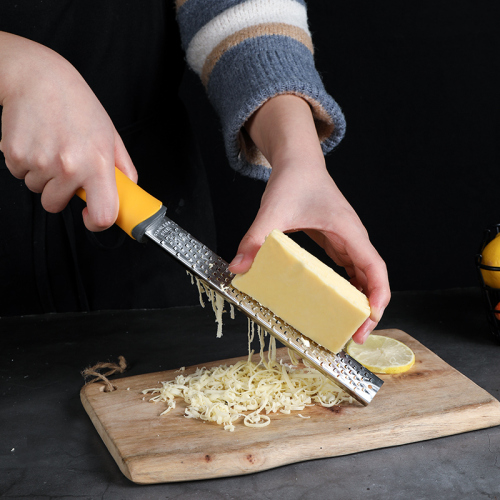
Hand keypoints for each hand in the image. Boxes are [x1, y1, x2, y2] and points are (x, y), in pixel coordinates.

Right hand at [0, 32, 136, 230]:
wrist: (39, 78)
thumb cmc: (78, 106)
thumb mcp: (111, 136)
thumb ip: (123, 169)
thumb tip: (127, 194)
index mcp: (97, 164)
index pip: (102, 215)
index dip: (97, 222)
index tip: (92, 217)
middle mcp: (69, 166)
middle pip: (56, 205)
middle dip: (60, 191)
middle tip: (65, 164)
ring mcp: (39, 162)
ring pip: (37, 189)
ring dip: (43, 175)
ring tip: (51, 146)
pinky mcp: (14, 154)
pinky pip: (20, 174)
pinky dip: (25, 163)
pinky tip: (36, 141)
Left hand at [229, 95, 389, 342]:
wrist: (298, 162)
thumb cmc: (293, 180)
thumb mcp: (272, 211)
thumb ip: (255, 239)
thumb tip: (238, 268)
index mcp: (348, 230)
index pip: (374, 267)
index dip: (378, 295)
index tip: (370, 318)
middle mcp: (353, 237)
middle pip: (373, 278)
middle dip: (369, 308)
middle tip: (356, 337)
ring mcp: (347, 240)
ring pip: (363, 276)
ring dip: (360, 301)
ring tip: (348, 327)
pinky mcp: (336, 241)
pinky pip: (349, 270)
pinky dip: (348, 289)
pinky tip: (337, 304)